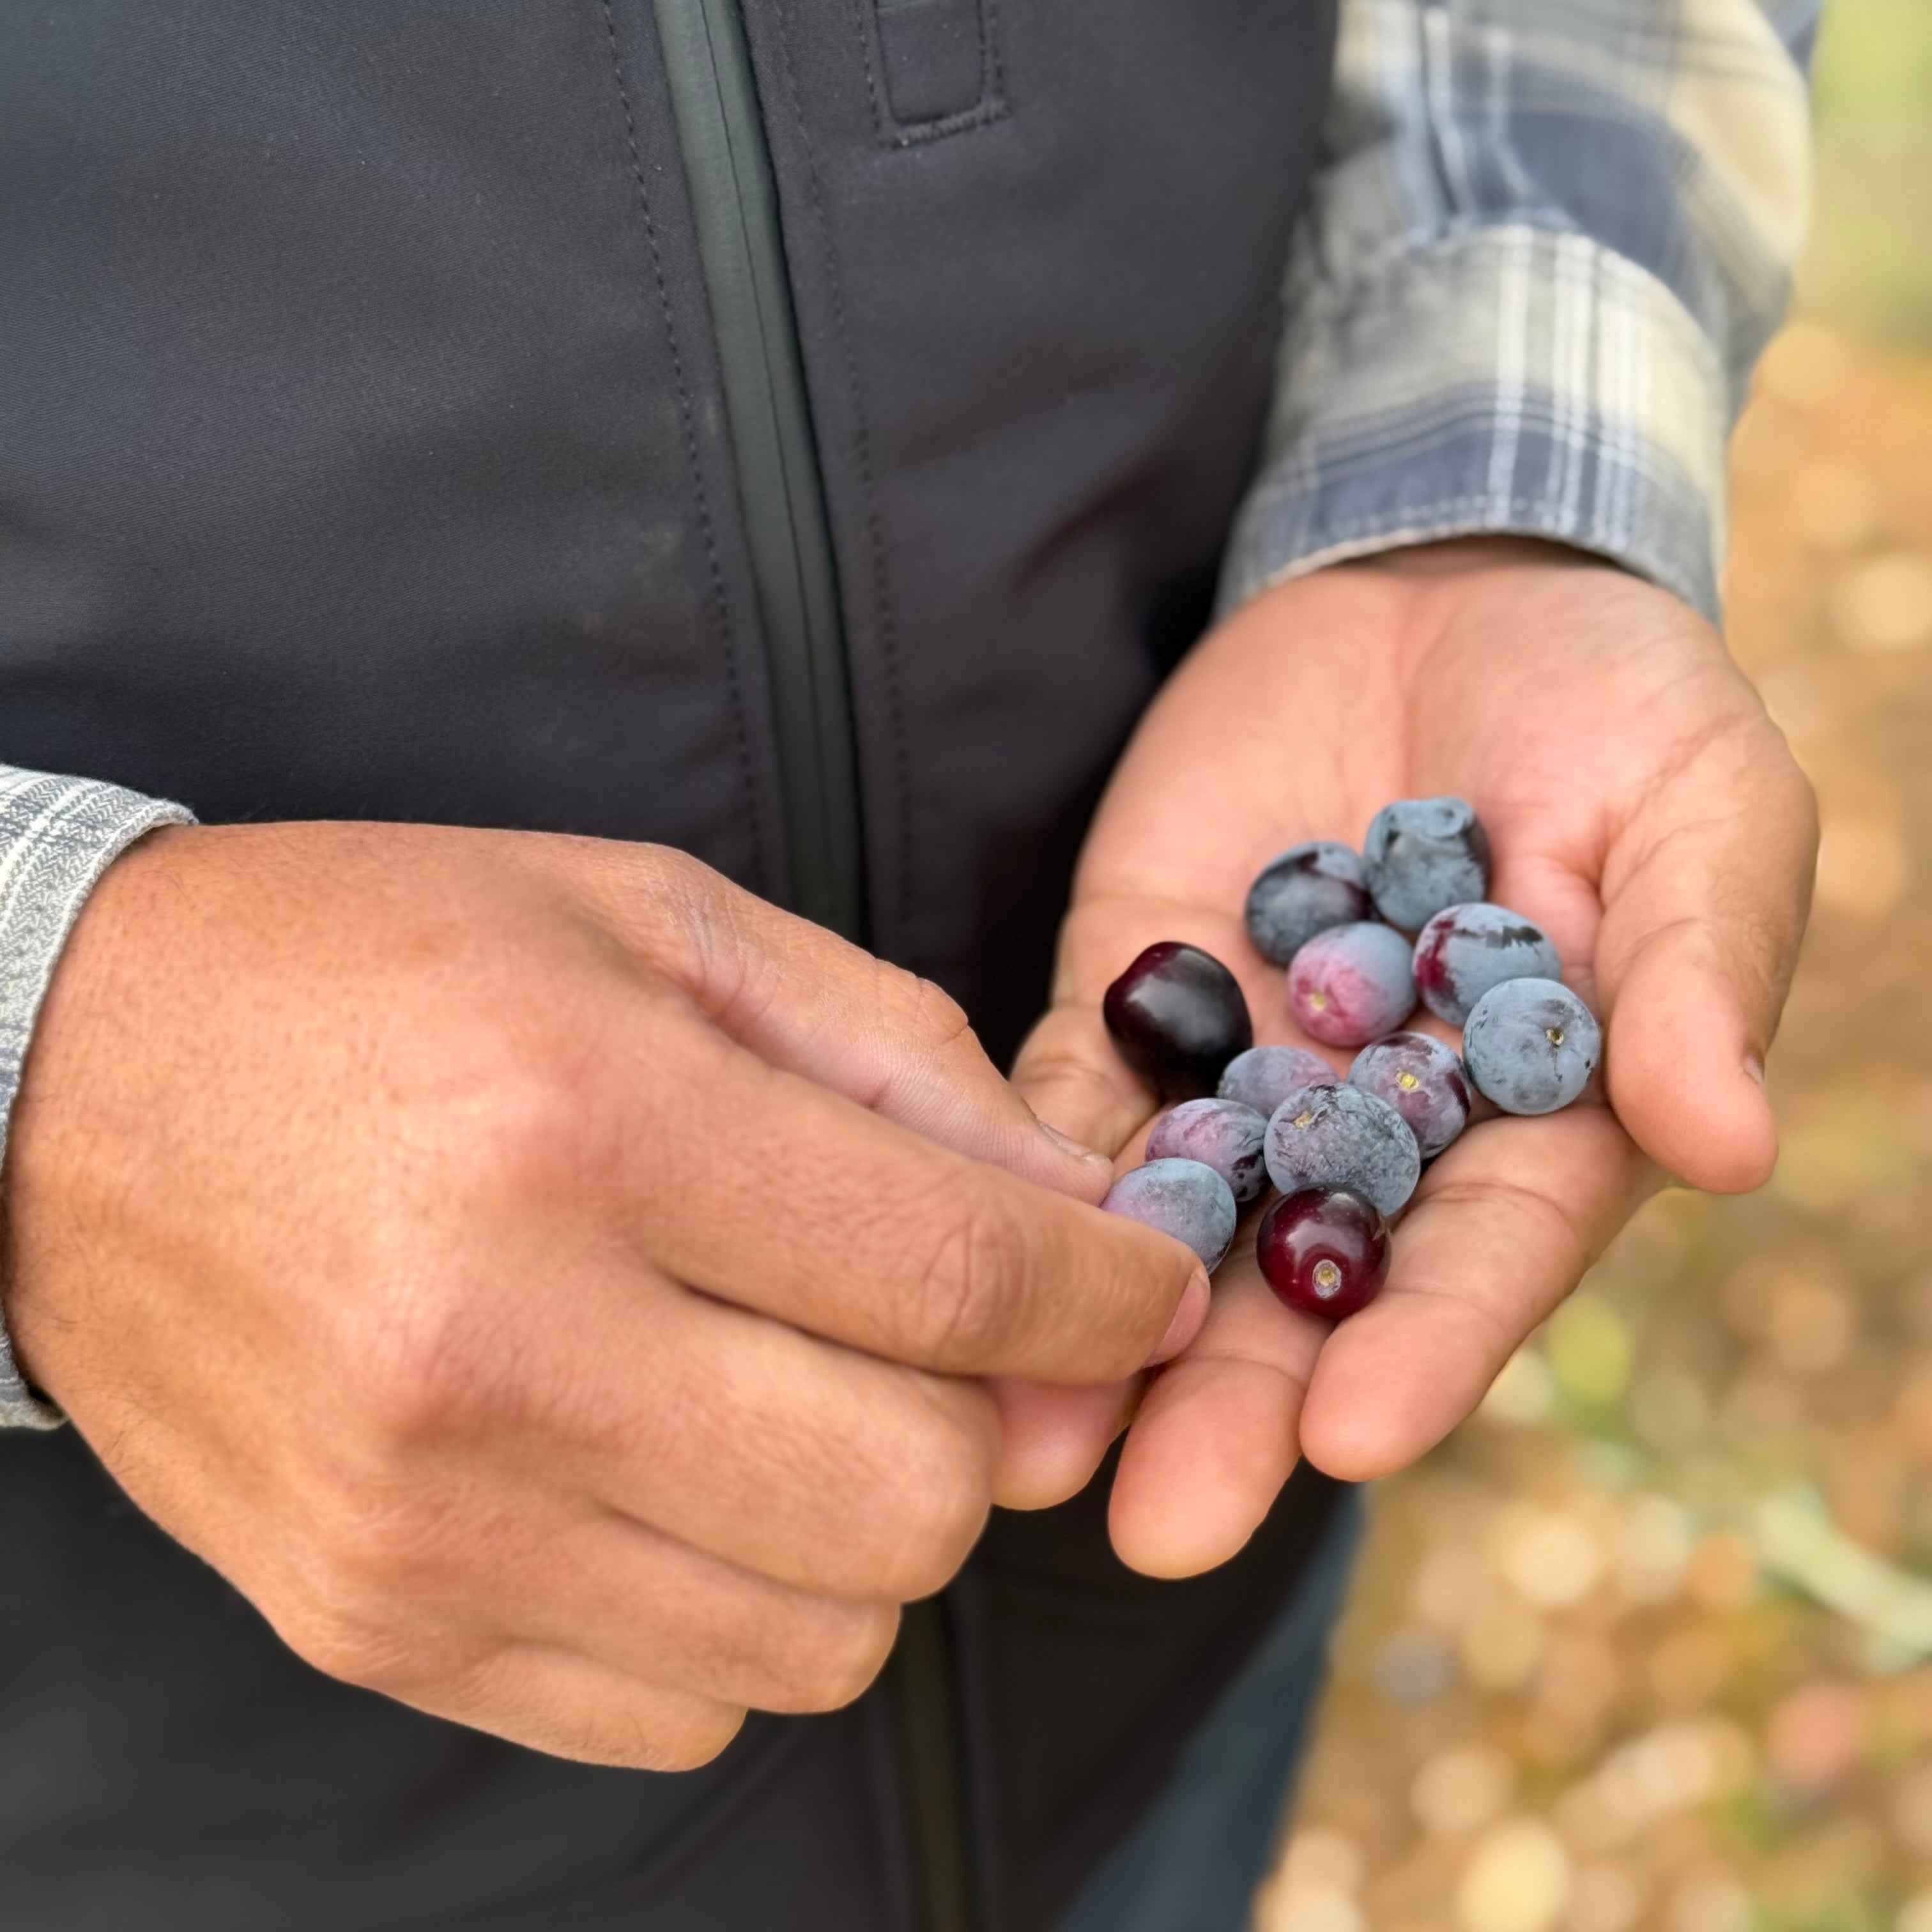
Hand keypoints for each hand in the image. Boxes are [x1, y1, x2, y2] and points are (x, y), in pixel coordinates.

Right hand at [2, 824, 1203, 1765]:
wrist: (56, 1089)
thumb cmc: (383, 969)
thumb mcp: (655, 926)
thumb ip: (900, 1063)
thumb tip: (1087, 1223)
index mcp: (588, 1123)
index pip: (958, 1278)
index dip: (1113, 1295)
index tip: (1147, 1287)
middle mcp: (503, 1345)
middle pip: (920, 1499)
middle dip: (992, 1424)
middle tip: (941, 1339)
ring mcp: (427, 1521)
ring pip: (826, 1634)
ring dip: (868, 1522)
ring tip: (788, 1393)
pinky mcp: (374, 1622)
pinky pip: (685, 1705)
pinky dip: (741, 1604)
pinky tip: (675, 1474)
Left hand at [1001, 539, 1814, 1571]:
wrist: (1447, 586)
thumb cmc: (1617, 709)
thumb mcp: (1699, 818)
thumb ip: (1694, 976)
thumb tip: (1726, 1144)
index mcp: (1533, 1128)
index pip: (1482, 1262)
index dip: (1426, 1349)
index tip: (1352, 1438)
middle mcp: (1379, 1134)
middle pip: (1303, 1292)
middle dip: (1232, 1408)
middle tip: (1153, 1527)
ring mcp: (1244, 1072)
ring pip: (1170, 1225)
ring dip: (1094, 1332)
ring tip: (1019, 1449)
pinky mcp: (1134, 995)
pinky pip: (1072, 1094)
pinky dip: (1021, 1166)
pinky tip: (955, 1241)